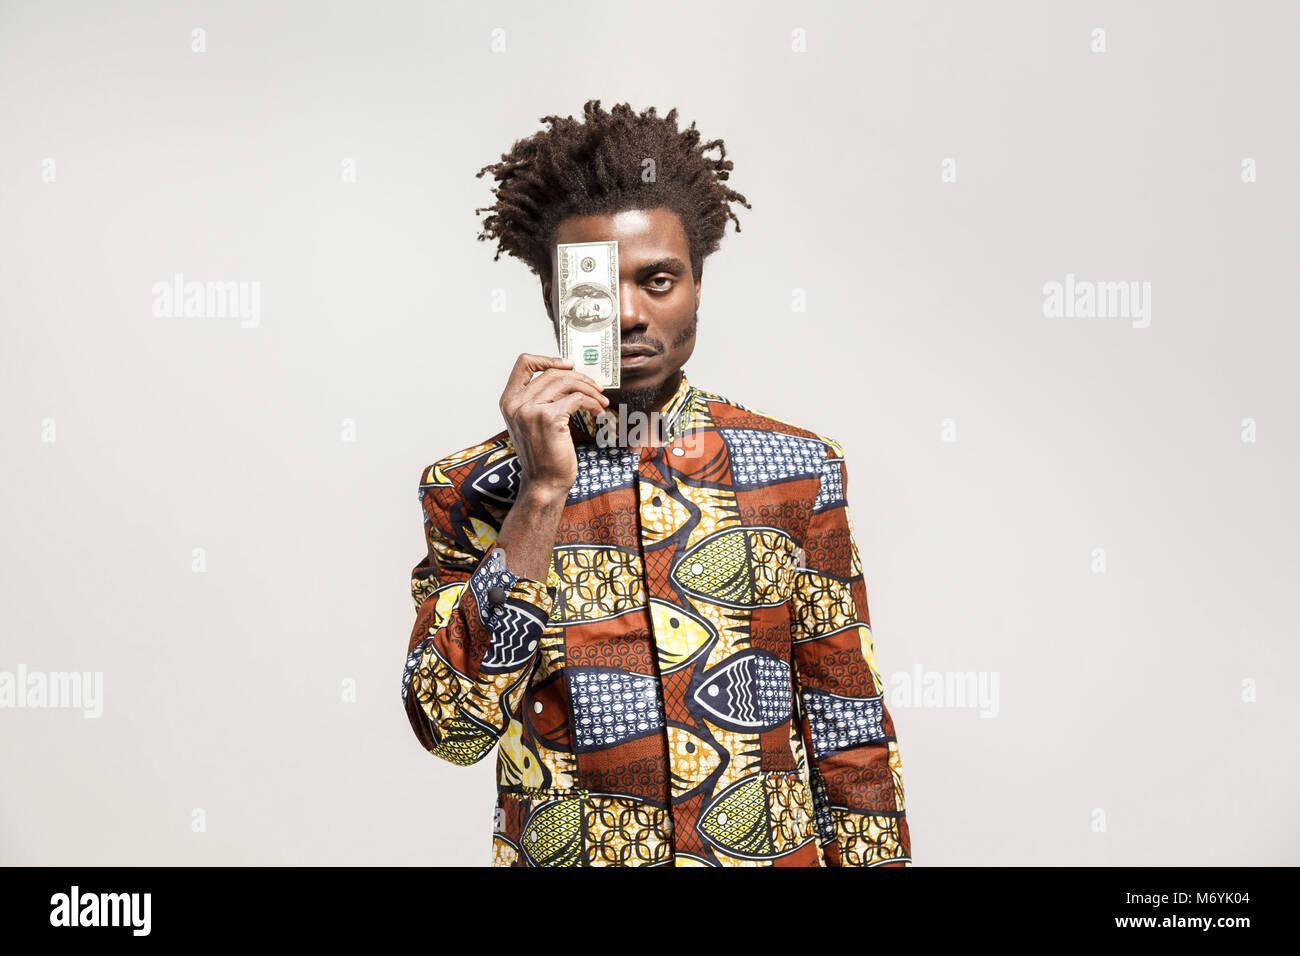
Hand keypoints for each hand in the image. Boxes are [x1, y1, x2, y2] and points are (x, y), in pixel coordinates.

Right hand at [499, 354, 608, 496]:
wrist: (544, 483)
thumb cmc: (543, 456)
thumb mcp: (533, 423)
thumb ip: (540, 399)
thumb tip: (567, 376)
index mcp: (508, 401)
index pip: (524, 363)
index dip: (548, 358)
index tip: (569, 364)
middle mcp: (515, 403)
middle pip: (552, 372)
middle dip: (580, 377)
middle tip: (597, 387)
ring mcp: (530, 410)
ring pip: (566, 382)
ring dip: (589, 389)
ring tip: (601, 400)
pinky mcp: (548, 418)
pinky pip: (576, 398)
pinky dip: (592, 402)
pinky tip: (598, 412)